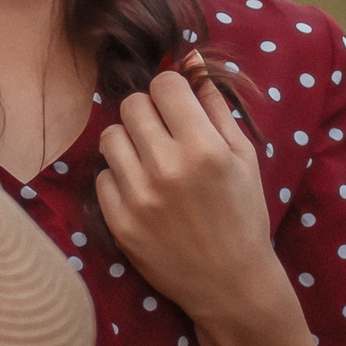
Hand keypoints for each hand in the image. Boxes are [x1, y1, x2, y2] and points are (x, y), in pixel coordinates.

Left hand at [94, 70, 287, 329]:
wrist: (232, 284)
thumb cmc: (243, 215)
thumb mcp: (244, 157)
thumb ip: (215, 107)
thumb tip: (191, 60)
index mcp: (203, 148)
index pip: (164, 85)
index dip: (172, 91)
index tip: (178, 106)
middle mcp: (167, 169)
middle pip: (132, 105)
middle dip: (148, 113)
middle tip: (164, 134)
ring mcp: (139, 197)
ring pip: (110, 137)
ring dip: (129, 143)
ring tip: (151, 162)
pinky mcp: (119, 223)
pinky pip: (101, 177)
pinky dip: (119, 179)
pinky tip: (144, 193)